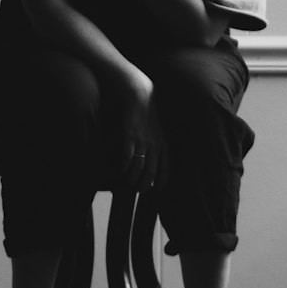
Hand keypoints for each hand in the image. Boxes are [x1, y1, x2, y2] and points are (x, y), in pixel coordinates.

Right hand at [117, 74, 166, 192]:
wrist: (142, 97)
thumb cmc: (150, 117)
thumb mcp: (160, 133)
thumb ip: (159, 148)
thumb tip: (155, 164)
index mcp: (164, 145)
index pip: (165, 169)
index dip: (161, 182)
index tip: (156, 190)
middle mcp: (155, 145)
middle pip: (150, 172)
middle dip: (144, 184)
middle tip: (138, 189)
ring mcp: (142, 141)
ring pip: (138, 167)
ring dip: (132, 177)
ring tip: (128, 181)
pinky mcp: (130, 136)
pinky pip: (127, 156)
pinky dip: (124, 166)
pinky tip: (121, 169)